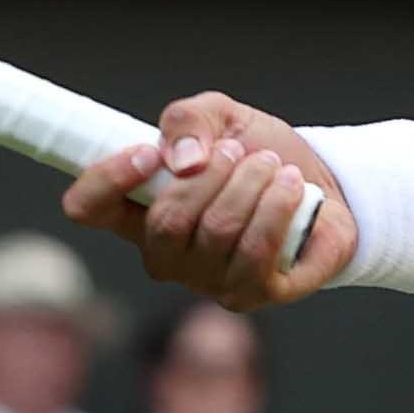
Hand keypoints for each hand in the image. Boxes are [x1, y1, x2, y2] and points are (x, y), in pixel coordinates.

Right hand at [76, 91, 358, 306]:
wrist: (326, 185)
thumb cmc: (259, 155)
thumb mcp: (221, 117)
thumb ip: (189, 120)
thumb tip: (183, 161)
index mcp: (139, 211)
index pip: (87, 208)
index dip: (107, 179)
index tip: (149, 152)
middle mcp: (166, 254)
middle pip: (165, 222)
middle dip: (211, 174)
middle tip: (240, 151)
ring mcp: (207, 281)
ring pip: (218, 231)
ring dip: (252, 183)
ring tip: (271, 165)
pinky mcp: (253, 294)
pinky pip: (257, 252)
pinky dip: (277, 207)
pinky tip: (290, 187)